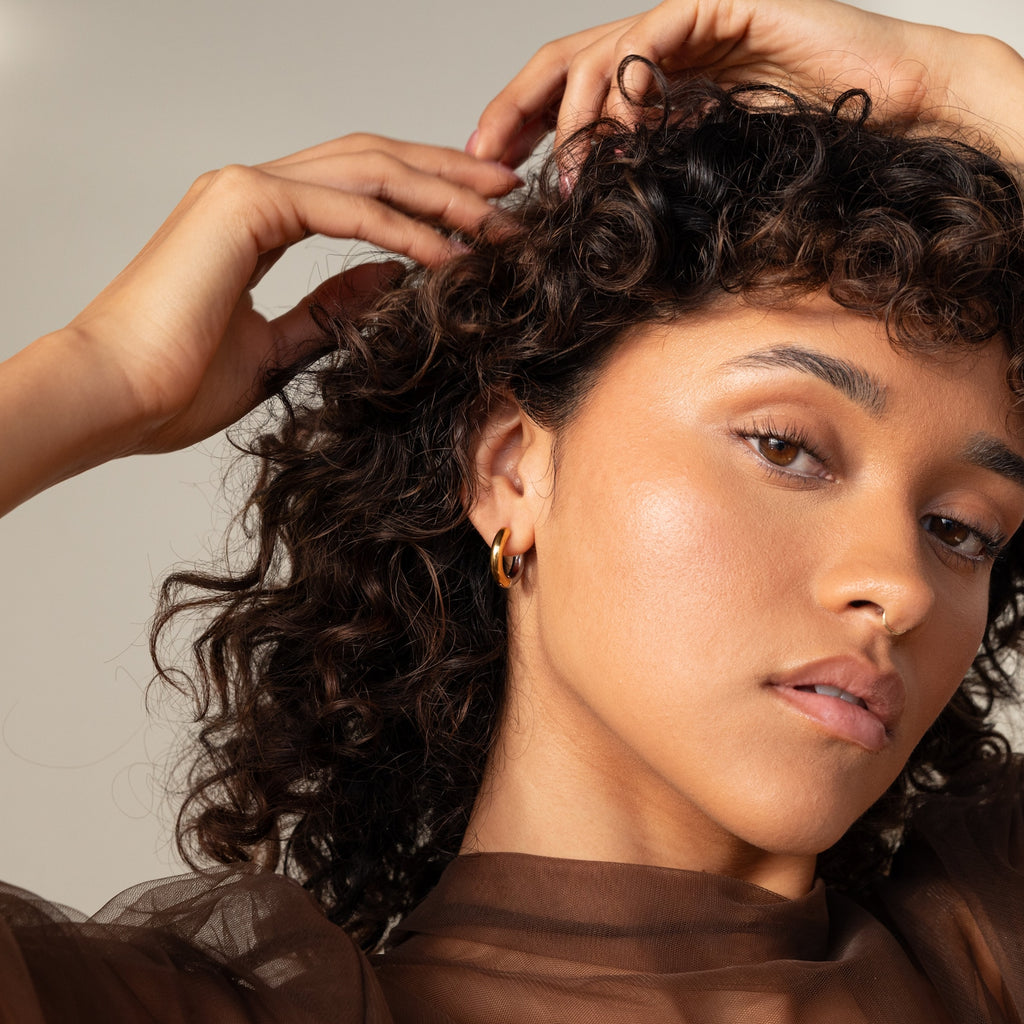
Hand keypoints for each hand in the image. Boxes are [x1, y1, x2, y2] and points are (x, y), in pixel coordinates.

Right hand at [0, 135, 519, 513]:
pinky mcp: (243, 204)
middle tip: (512, 197)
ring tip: (500, 219)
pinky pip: (347, 207)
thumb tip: (388, 282)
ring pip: (369, 171)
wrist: (114, 398)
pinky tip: (451, 251)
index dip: (425, 195)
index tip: (480, 218)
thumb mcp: (278, 345)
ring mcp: (245, 188)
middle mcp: (253, 189)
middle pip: (375, 162)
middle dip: (449, 177)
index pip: (360, 186)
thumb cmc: (176, 383)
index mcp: (257, 216)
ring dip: (442, 194)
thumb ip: (330, 308)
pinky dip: (405, 227)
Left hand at [468, 0, 1023, 169]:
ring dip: (573, 116)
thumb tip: (593, 221)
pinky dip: (630, 84)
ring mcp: (687, 21)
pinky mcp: (722, 4)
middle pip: (560, 64)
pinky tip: (621, 130)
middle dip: (514, 112)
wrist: (892, 100)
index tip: (485, 171)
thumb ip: (649, 173)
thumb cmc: (806, 138)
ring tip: (566, 171)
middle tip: (482, 161)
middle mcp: (659, 45)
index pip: (565, 93)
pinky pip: (655, 37)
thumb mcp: (703, 166)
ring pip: (598, 52)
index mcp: (649, 78)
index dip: (518, 126)